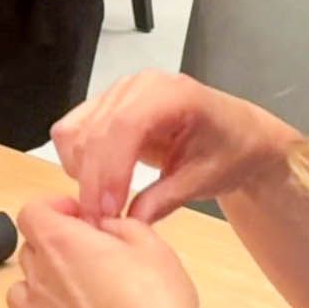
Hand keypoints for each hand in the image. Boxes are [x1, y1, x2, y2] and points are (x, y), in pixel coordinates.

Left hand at [8, 196, 209, 307]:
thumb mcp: (153, 247)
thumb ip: (121, 227)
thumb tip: (107, 228)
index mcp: (61, 244)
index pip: (32, 211)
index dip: (54, 208)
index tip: (76, 216)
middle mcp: (39, 279)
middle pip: (31, 248)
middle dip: (57, 245)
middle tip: (92, 255)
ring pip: (24, 289)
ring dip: (45, 284)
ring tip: (81, 293)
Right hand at [52, 72, 293, 225]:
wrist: (236, 134)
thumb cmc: (229, 149)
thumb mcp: (207, 179)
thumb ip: (167, 198)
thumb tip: (131, 219)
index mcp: (174, 94)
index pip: (126, 125)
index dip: (111, 169)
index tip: (109, 209)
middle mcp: (140, 85)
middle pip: (95, 131)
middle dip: (92, 181)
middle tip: (99, 221)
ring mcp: (119, 92)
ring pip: (75, 131)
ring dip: (80, 172)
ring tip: (101, 205)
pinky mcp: (105, 105)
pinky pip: (72, 131)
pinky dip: (75, 161)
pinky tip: (97, 183)